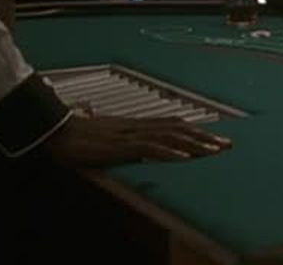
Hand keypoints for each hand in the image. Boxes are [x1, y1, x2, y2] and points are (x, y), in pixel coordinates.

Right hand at [45, 113, 232, 166]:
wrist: (55, 130)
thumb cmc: (75, 132)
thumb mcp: (104, 133)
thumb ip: (119, 135)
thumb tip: (125, 133)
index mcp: (135, 124)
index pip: (173, 124)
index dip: (196, 130)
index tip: (215, 137)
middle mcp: (137, 126)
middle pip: (178, 129)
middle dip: (204, 137)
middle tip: (227, 145)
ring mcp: (130, 134)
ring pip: (170, 138)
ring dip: (194, 145)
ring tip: (214, 152)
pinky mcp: (120, 146)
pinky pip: (149, 149)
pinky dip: (169, 153)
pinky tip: (184, 159)